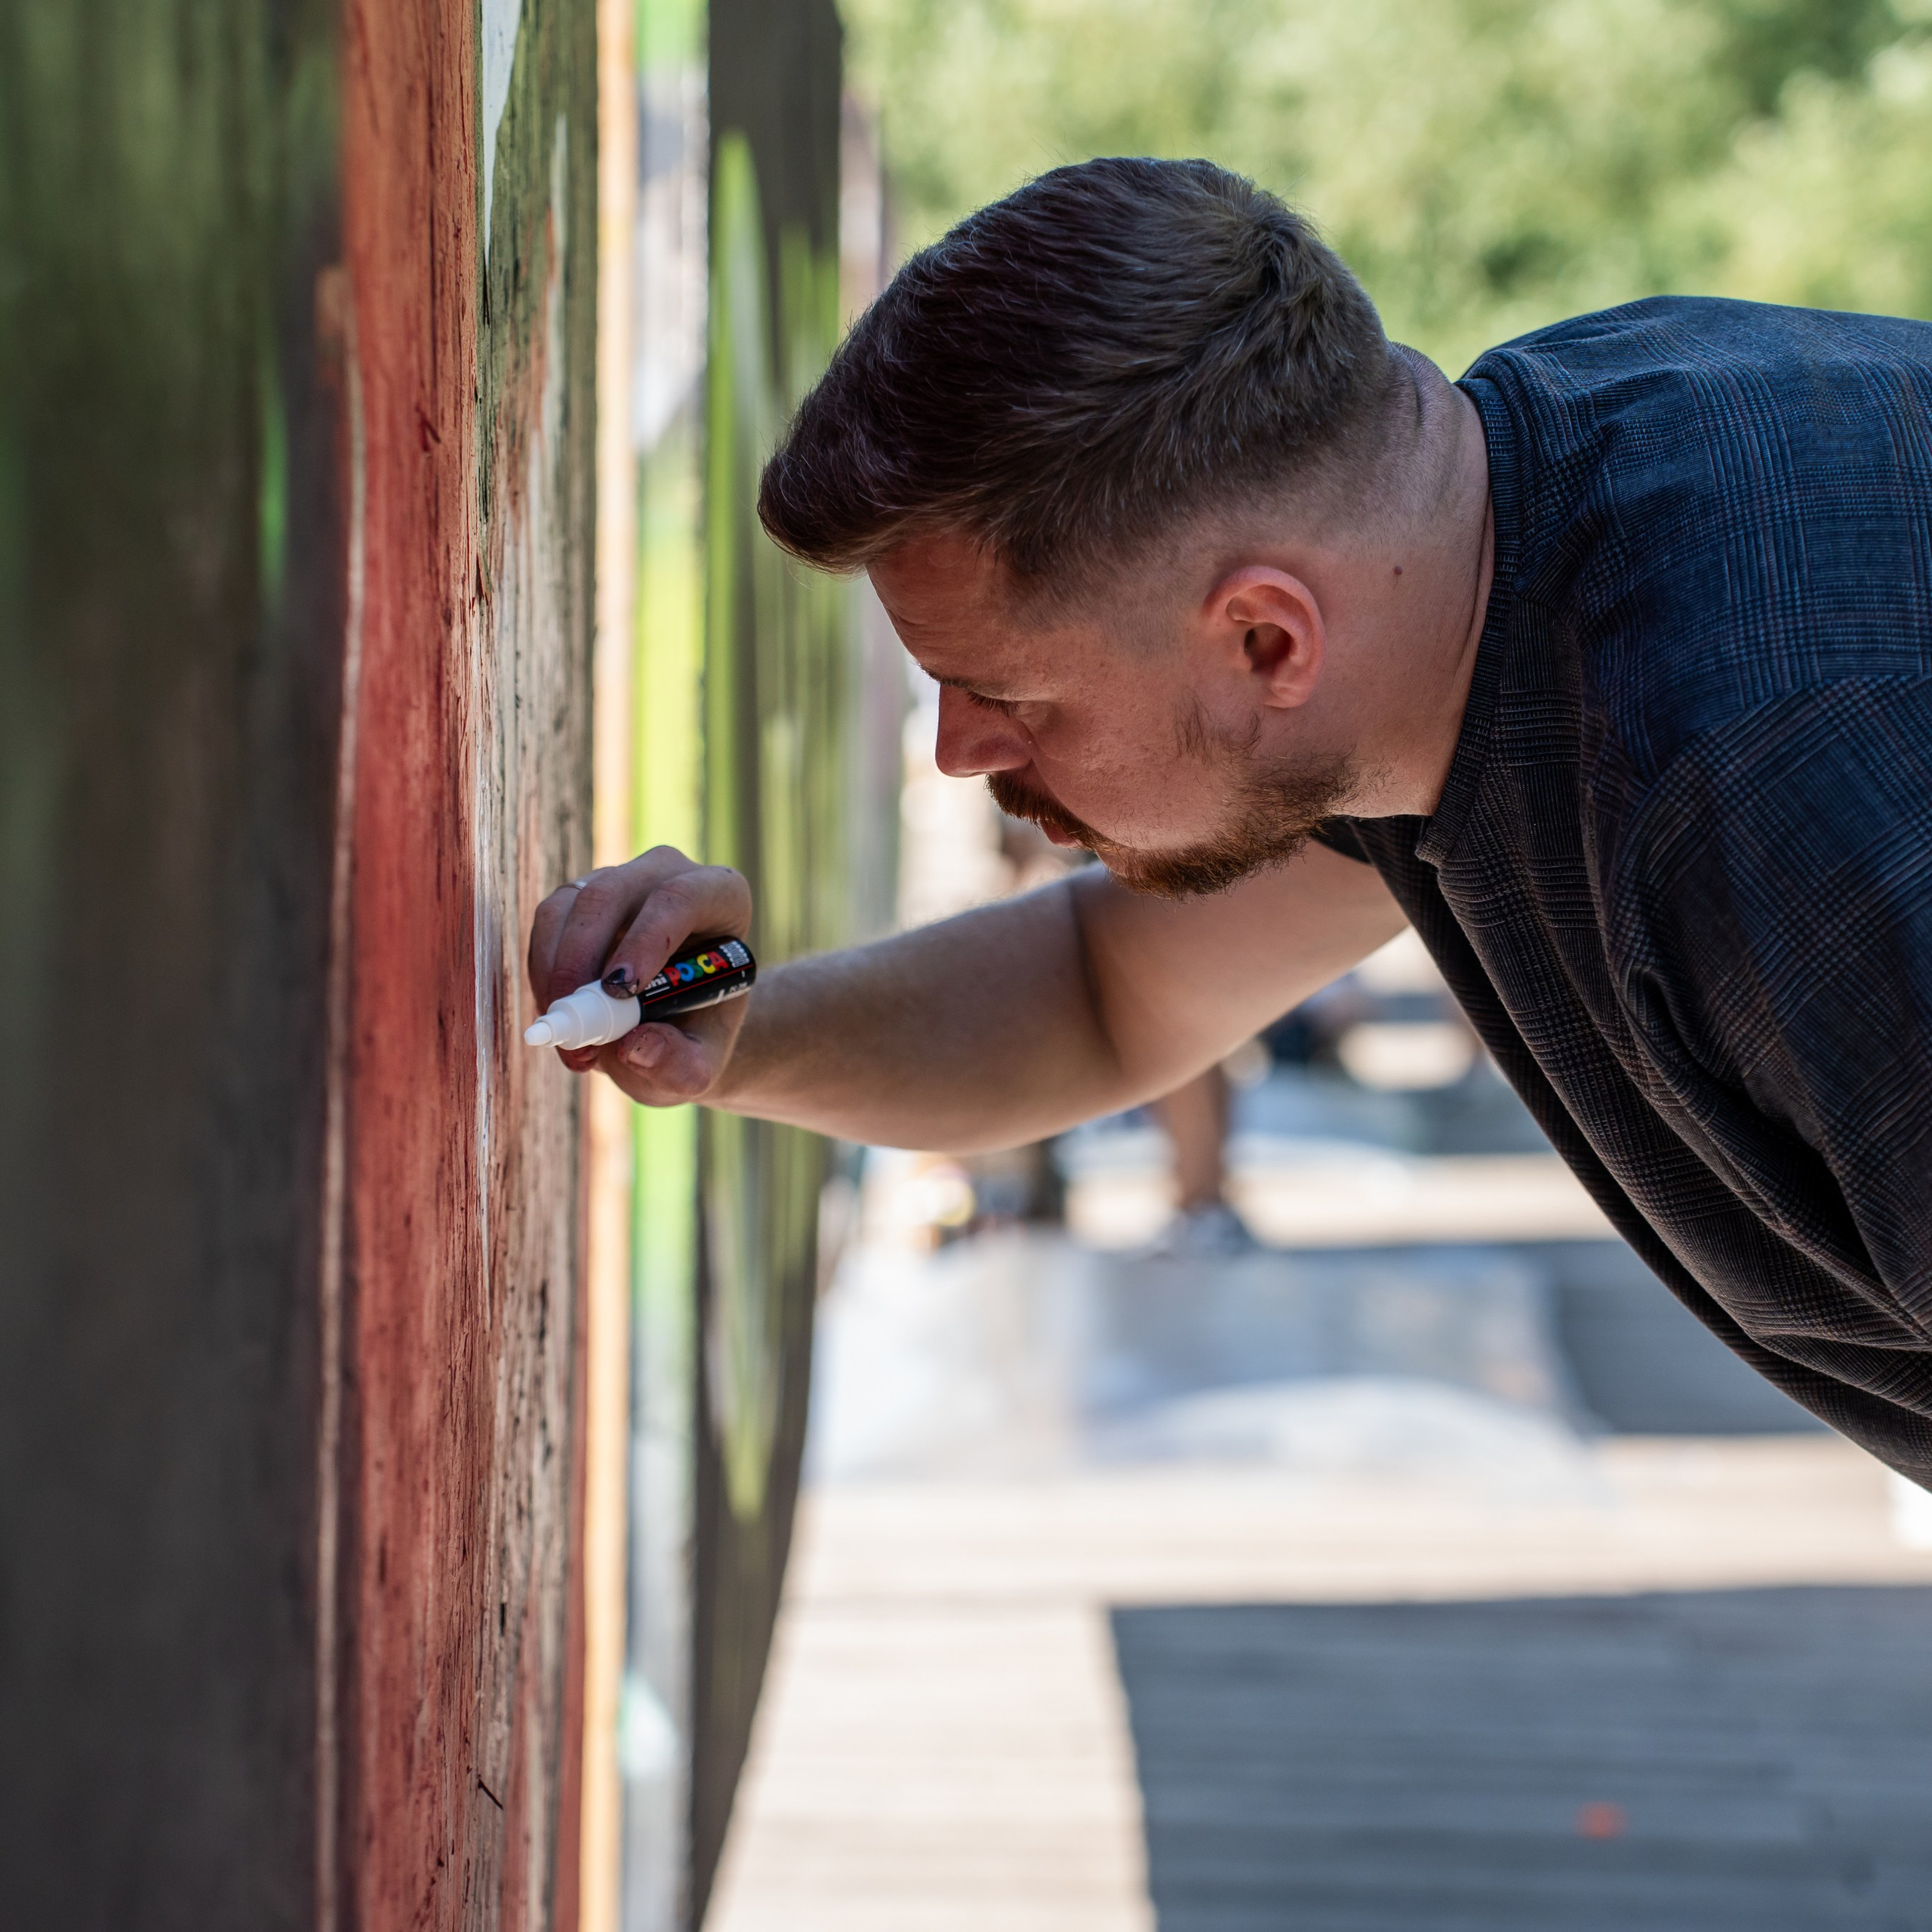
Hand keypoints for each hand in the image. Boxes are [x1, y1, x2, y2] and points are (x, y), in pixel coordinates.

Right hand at [526, 846, 753, 1105]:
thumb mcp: (698, 1067)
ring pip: (571, 903)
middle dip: (582, 959)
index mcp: (721, 897)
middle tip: (574, 1021)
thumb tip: (639, 1046)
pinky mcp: (581, 895)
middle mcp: (669, 875)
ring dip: (557, 973)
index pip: (681, 898)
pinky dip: (544, 972)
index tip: (619, 992)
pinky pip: (548, 921)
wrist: (675, 1031)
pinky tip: (562, 1016)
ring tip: (571, 1038)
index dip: (645, 939)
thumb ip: (680, 1064)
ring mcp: (621, 879)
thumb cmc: (695, 1037)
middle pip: (613, 892)